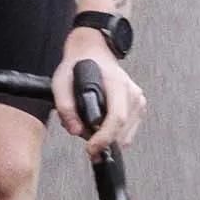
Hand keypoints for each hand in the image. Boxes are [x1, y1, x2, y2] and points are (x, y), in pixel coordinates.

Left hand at [52, 27, 146, 160]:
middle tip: (84, 137)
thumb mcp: (61, 82)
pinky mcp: (138, 106)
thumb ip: (65, 107)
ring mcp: (137, 99)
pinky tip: (101, 124)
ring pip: (127, 135)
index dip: (104, 138)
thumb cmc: (78, 64)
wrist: (92, 50)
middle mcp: (131, 92)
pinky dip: (114, 134)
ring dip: (108, 138)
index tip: (92, 148)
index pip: (116, 118)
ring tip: (90, 126)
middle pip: (122, 131)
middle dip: (102, 141)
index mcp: (116, 84)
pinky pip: (129, 131)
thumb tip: (75, 130)